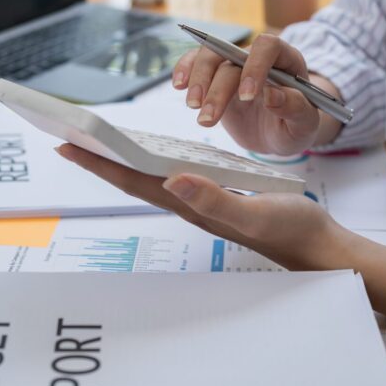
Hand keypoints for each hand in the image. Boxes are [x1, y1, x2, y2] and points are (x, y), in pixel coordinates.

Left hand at [56, 143, 346, 268]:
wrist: (318, 247)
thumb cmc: (291, 230)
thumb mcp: (255, 212)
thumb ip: (216, 199)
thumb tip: (173, 180)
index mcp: (194, 204)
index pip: (135, 180)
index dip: (100, 163)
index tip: (67, 145)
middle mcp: (192, 203)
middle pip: (135, 178)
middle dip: (101, 159)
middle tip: (68, 138)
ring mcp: (204, 202)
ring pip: (152, 177)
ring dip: (123, 161)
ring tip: (100, 145)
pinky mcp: (219, 197)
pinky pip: (176, 176)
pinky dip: (156, 162)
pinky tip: (156, 156)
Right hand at [172, 34, 323, 155]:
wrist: (280, 132)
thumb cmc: (296, 125)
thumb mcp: (305, 124)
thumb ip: (295, 108)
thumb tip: (272, 95)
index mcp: (287, 60)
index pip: (268, 47)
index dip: (255, 66)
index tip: (246, 97)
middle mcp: (258, 57)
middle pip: (232, 55)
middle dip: (218, 85)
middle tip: (208, 116)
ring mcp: (235, 65)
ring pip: (210, 57)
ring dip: (198, 80)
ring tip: (194, 107)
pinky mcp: (216, 77)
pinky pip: (196, 63)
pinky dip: (185, 70)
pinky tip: (179, 85)